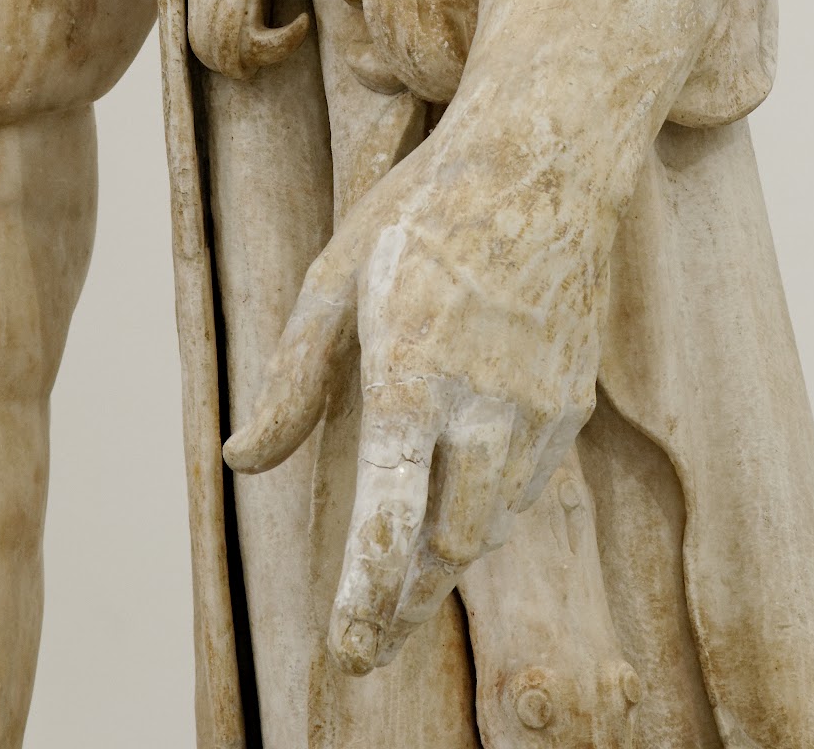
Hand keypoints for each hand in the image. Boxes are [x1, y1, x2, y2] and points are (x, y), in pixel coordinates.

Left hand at [223, 110, 610, 673]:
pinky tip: (462, 502)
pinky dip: (490, 507)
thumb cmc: (427, 210)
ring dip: (446, 558)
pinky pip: (528, 483)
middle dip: (406, 598)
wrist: (546, 160)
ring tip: (405, 582)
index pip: (390, 521)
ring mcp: (538, 405)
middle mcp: (484, 406)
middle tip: (367, 638)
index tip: (348, 653)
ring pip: (492, 524)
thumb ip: (294, 380)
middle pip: (448, 546)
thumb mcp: (337, 278)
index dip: (368, 601)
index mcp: (412, 377)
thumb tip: (242, 462)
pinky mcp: (571, 398)